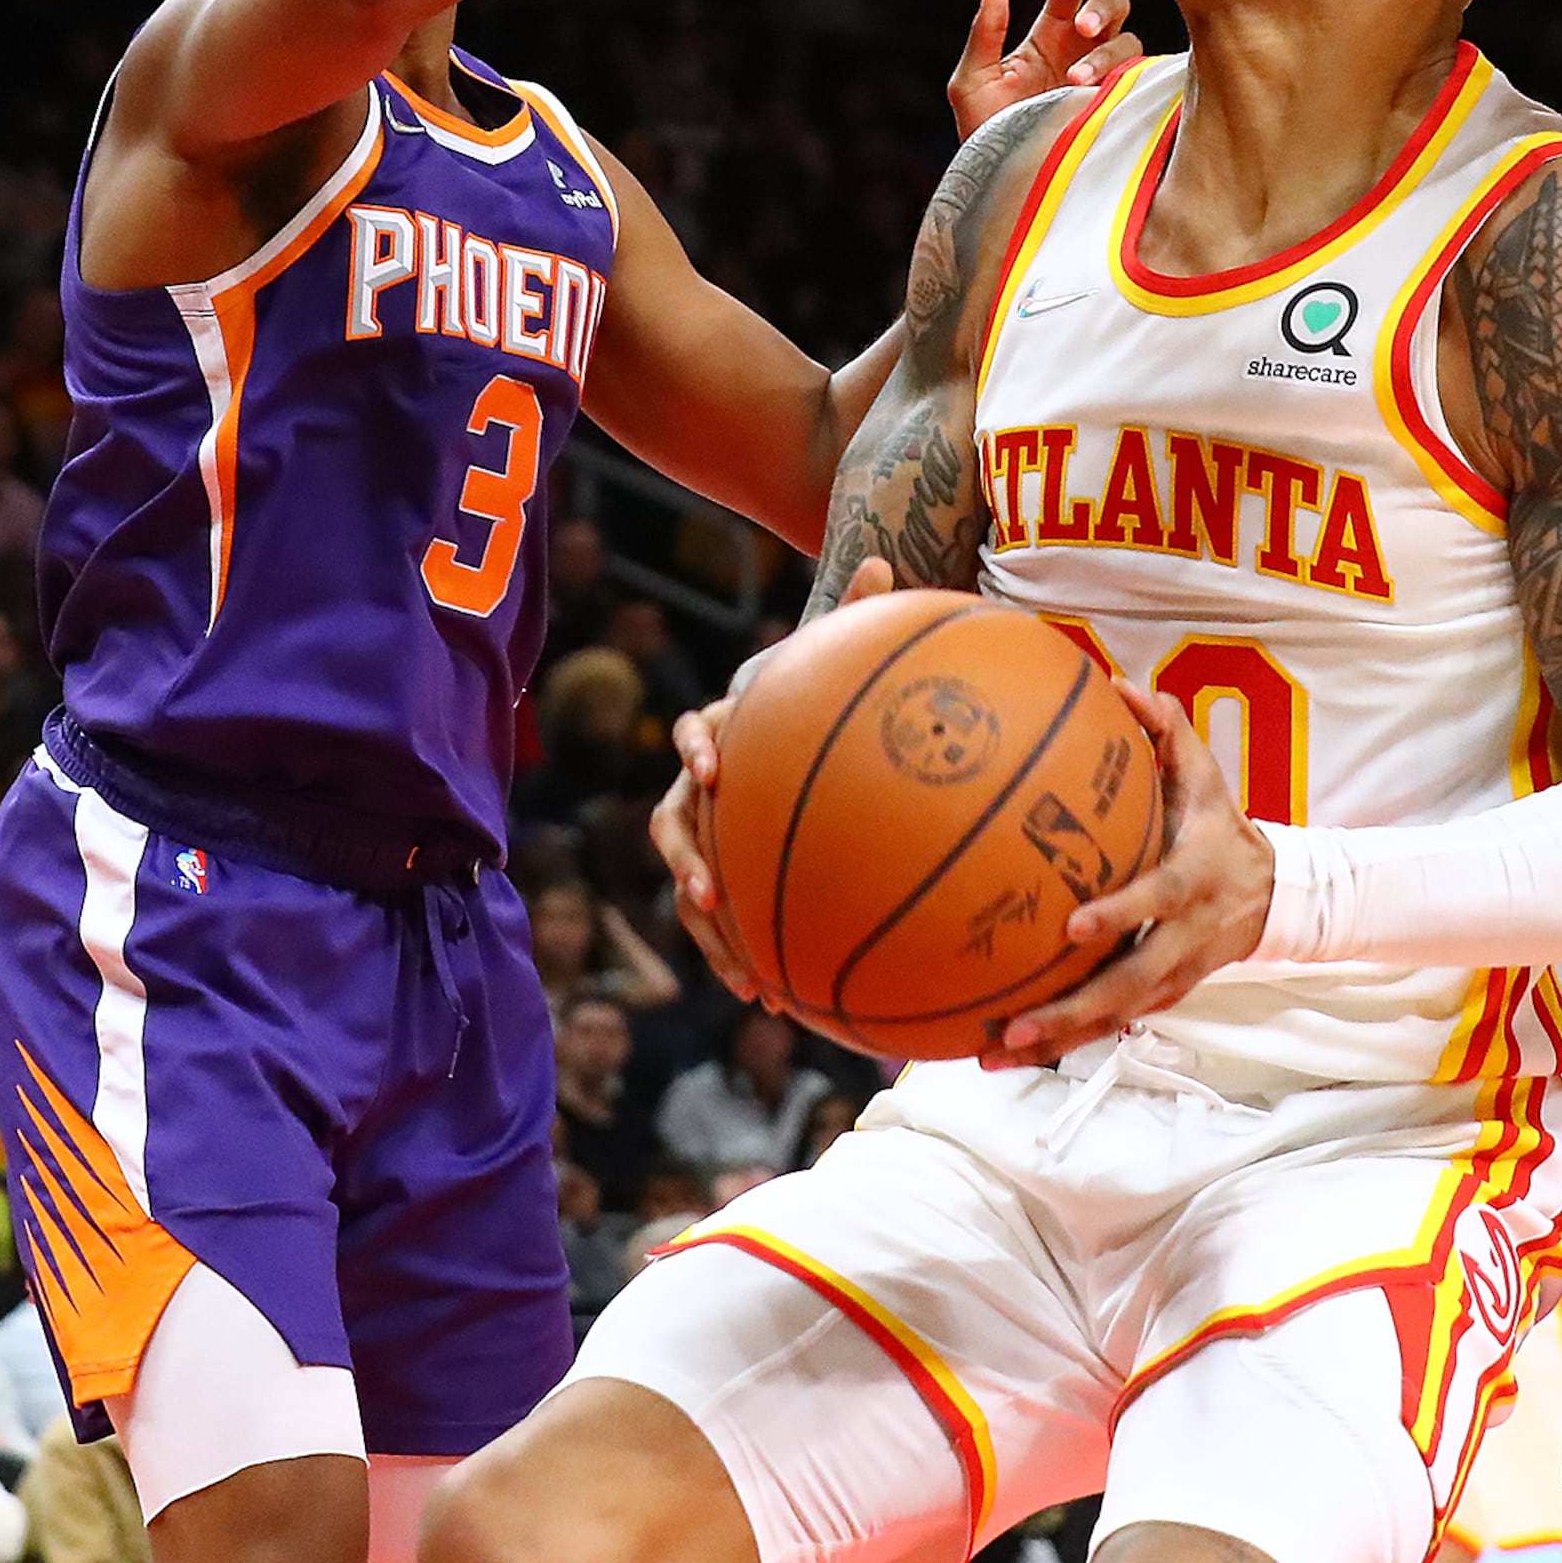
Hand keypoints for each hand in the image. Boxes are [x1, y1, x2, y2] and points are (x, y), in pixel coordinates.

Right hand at [651, 560, 898, 1006]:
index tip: (714, 772)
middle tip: (708, 898)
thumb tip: (887, 556)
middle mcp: (704, 783)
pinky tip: (780, 1006)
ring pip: (691, 886)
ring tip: (746, 979)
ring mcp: (712, 833)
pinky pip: (728, 922)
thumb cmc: (822, 686)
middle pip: (674, 825)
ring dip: (710, 935)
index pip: (695, 733)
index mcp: (725, 729)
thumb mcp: (837, 649)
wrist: (803, 720)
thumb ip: (856, 609)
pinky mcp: (731, 874)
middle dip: (688, 865)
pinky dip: (745, 959)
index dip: (697, 749)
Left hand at [948, 0, 1140, 136]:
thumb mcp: (972, 80)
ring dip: (1108, 54)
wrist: (1000, 182)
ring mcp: (1104, 79)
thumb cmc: (983, 131)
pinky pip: (1143, 82)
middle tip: (1083, 27)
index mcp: (1048, 36)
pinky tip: (1111, 89)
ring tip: (1078, 81)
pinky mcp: (1119, 108)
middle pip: (1114, 5)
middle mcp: (1081, 51)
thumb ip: (984, 31)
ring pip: (1131, 42)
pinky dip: (1134, 78)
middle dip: (1104, 7)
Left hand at [987, 682, 1269, 1064]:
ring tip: (993, 1055)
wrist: (1273, 893)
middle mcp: (1184, 938)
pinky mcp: (1161, 998)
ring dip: (1055, 1040)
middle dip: (1073, 1009)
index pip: (1156, 899)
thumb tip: (1115, 683)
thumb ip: (1164, 728)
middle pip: (1129, 984)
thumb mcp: (1205, 773)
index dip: (1119, 915)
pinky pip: (1109, 1026)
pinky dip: (1061, 1043)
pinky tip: (1005, 1053)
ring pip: (1114, 1018)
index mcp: (1193, 879)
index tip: (1071, 927)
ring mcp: (1174, 976)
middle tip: (1015, 1022)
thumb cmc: (1217, 825)